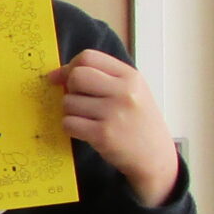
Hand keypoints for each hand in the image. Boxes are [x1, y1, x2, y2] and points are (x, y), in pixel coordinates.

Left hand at [47, 50, 178, 206]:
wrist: (155, 157)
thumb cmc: (138, 122)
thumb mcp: (132, 91)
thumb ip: (103, 78)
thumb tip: (58, 74)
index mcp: (131, 76)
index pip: (88, 57)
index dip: (69, 66)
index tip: (62, 78)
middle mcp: (124, 91)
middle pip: (77, 76)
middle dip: (68, 88)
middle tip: (77, 100)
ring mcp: (114, 113)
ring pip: (69, 101)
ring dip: (70, 111)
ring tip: (87, 119)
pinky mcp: (103, 135)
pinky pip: (69, 123)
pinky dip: (71, 127)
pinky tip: (85, 131)